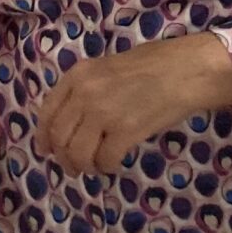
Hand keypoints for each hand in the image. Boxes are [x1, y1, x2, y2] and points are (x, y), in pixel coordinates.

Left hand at [36, 33, 231, 174]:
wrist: (187, 69)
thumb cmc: (154, 64)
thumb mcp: (108, 67)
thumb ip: (87, 90)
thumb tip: (73, 123)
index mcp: (78, 75)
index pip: (47, 113)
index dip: (44, 137)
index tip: (46, 150)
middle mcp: (85, 93)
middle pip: (60, 138)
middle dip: (64, 158)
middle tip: (74, 167)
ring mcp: (104, 113)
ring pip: (78, 154)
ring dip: (84, 166)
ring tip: (94, 167)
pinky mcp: (125, 131)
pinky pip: (105, 160)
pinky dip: (107, 167)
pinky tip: (114, 163)